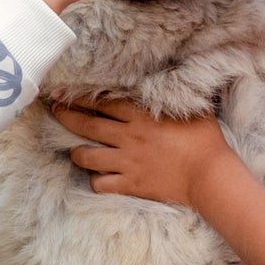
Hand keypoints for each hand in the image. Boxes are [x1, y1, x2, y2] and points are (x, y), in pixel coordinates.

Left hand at [51, 97, 227, 206]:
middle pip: (87, 124)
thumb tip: (166, 80)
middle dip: (66, 117)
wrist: (209, 176)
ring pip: (86, 156)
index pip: (101, 102)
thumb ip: (172, 95)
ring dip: (77, 152)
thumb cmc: (205, 139)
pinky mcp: (130, 184)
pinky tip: (98, 176)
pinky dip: (95, 180)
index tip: (65, 93)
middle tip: (54, 112)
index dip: (80, 97)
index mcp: (140, 116)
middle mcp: (128, 137)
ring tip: (75, 149)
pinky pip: (100, 184)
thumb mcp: (190, 108)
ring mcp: (127, 162)